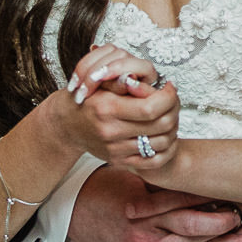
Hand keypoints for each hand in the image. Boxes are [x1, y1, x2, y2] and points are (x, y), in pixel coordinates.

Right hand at [56, 45, 179, 169]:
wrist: (66, 125)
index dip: (168, 96)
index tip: (169, 87)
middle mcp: (111, 132)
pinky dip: (168, 149)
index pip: (151, 108)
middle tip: (172, 99)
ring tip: (169, 113)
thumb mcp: (100, 82)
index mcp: (107, 108)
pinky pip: (155, 160)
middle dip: (174, 108)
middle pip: (162, 125)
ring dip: (173, 126)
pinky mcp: (119, 161)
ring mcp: (116, 150)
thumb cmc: (86, 99)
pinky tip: (166, 134)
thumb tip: (149, 80)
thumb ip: (125, 80)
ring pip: (163, 142)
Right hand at [68, 168, 241, 241]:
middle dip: (231, 239)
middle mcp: (147, 230)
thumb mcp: (136, 173)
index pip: (190, 206)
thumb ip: (166, 178)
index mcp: (149, 203)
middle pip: (196, 237)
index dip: (219, 208)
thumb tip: (199, 169)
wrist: (72, 208)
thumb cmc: (106, 187)